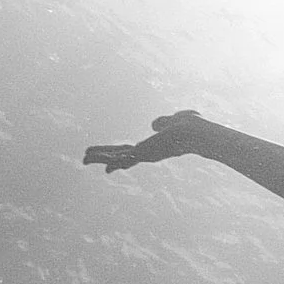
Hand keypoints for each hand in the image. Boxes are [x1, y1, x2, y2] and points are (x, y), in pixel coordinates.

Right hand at [83, 110, 211, 172]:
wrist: (200, 133)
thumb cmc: (194, 128)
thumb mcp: (175, 121)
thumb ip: (164, 122)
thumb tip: (154, 125)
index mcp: (154, 147)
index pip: (131, 151)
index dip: (117, 153)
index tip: (105, 159)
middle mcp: (148, 153)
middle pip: (121, 157)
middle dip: (103, 158)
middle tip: (85, 158)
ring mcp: (146, 155)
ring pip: (118, 159)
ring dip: (100, 159)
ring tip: (83, 158)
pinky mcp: (144, 154)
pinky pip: (123, 158)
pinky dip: (109, 160)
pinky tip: (97, 162)